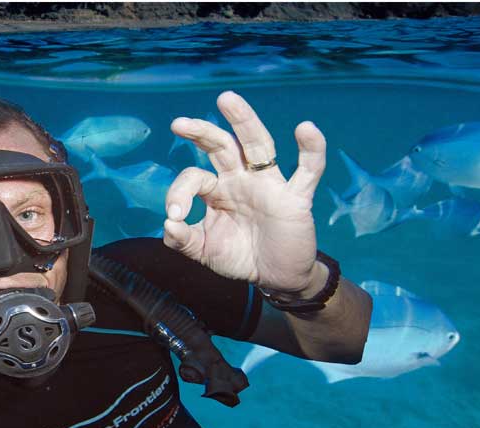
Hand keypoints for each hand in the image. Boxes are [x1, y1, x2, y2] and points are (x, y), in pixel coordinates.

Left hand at [163, 91, 327, 294]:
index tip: (175, 216)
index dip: (179, 192)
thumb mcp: (206, 251)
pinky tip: (306, 129)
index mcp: (218, 191)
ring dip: (244, 121)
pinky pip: (308, 170)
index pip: (195, 177)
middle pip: (222, 146)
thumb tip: (168, 224)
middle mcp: (241, 180)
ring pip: (258, 145)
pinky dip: (311, 150)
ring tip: (227, 100)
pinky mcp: (296, 197)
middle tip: (179, 124)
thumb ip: (184, 240)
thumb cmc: (242, 257)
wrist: (277, 277)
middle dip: (202, 132)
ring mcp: (269, 185)